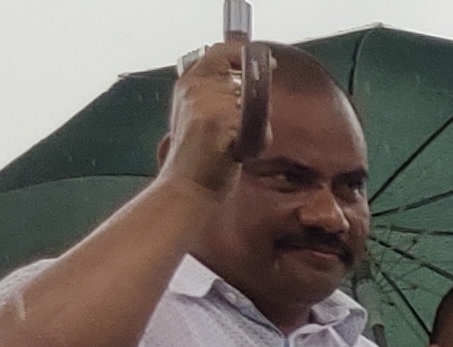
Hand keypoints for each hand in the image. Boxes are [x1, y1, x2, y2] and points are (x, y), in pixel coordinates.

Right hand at [161, 37, 257, 195]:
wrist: (186, 189)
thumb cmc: (196, 159)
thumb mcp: (195, 117)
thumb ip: (213, 95)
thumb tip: (243, 84)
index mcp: (187, 85)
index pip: (219, 52)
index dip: (244, 54)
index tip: (266, 61)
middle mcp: (194, 89)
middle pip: (244, 79)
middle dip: (255, 100)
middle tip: (252, 121)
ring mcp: (206, 104)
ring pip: (253, 102)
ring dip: (257, 124)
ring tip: (237, 144)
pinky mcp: (219, 121)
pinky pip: (257, 123)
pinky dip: (258, 140)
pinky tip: (240, 152)